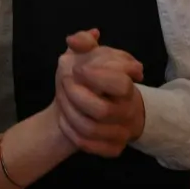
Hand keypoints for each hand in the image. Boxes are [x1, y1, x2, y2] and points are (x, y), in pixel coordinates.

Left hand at [53, 31, 145, 157]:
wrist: (103, 105)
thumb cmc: (95, 76)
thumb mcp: (90, 54)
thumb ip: (84, 41)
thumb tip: (73, 40)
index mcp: (127, 85)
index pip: (120, 84)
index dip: (96, 77)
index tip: (79, 68)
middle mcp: (128, 110)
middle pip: (102, 110)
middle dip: (75, 96)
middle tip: (64, 83)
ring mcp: (122, 131)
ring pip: (91, 129)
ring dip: (69, 113)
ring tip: (61, 100)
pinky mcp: (113, 148)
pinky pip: (90, 145)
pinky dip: (72, 132)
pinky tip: (64, 120)